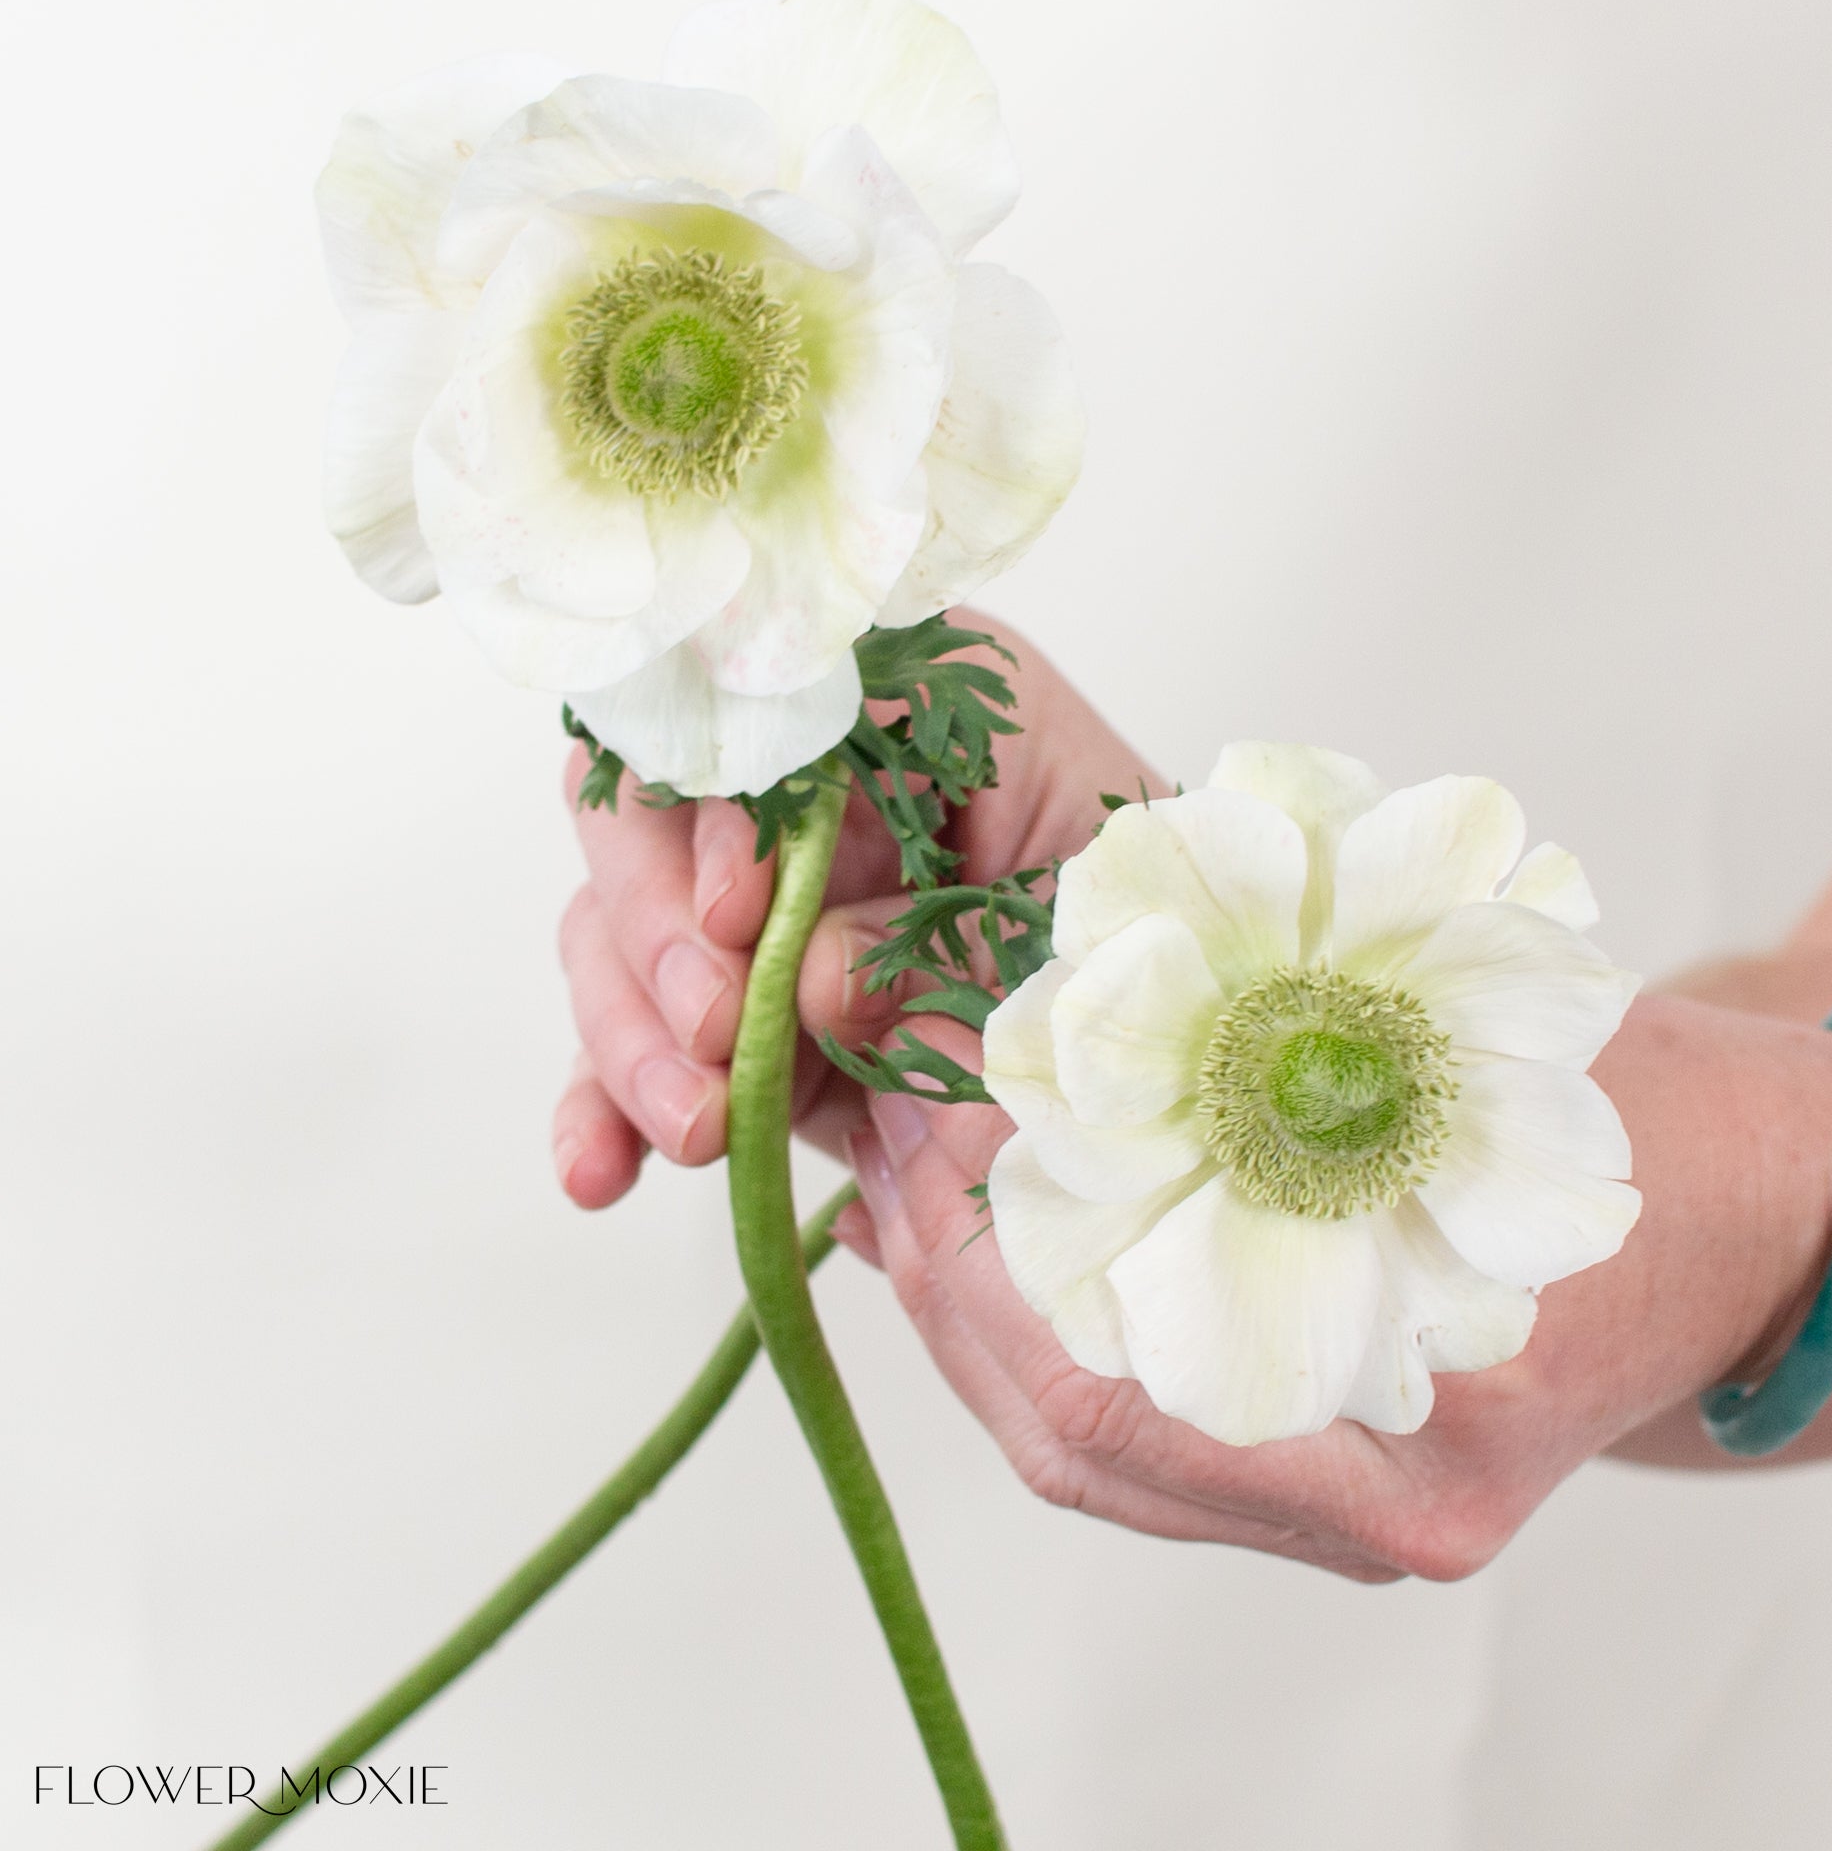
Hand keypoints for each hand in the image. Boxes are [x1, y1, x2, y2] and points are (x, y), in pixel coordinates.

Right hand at [550, 613, 1159, 1206]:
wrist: (1189, 1037)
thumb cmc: (1154, 936)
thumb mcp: (1075, 913)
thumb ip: (944, 936)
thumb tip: (804, 981)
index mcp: (910, 702)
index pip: (755, 716)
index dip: (719, 808)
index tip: (737, 915)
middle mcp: (817, 787)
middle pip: (647, 816)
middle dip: (655, 933)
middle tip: (713, 1033)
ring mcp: (768, 902)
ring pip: (625, 935)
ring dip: (631, 1038)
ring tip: (692, 1133)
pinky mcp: (747, 1007)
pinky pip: (645, 1042)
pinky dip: (609, 1105)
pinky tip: (599, 1171)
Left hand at [838, 991, 1831, 1579]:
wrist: (1757, 1209)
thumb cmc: (1641, 1125)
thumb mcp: (1466, 1077)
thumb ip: (1278, 1082)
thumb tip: (1058, 1022)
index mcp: (1425, 1447)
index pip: (1124, 1404)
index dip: (989, 1267)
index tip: (923, 1127)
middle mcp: (1373, 1509)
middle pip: (1077, 1443)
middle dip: (948, 1284)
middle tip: (877, 1133)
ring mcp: (1342, 1500)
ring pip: (1086, 1445)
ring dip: (972, 1305)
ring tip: (897, 1166)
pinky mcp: (1320, 1460)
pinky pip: (1133, 1422)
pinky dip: (1038, 1328)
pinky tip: (976, 1227)